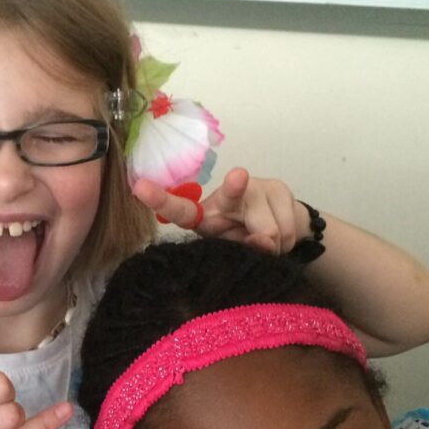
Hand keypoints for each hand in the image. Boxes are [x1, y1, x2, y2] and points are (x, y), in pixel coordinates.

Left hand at [133, 167, 306, 254]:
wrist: (285, 227)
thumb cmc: (245, 241)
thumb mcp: (235, 251)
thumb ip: (242, 248)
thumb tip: (265, 239)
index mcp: (205, 217)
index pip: (181, 210)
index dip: (161, 200)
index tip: (140, 187)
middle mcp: (225, 197)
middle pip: (231, 195)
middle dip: (235, 188)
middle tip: (238, 177)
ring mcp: (253, 188)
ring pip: (269, 228)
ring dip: (273, 245)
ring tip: (269, 244)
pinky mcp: (279, 188)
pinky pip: (288, 227)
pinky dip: (288, 242)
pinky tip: (283, 235)